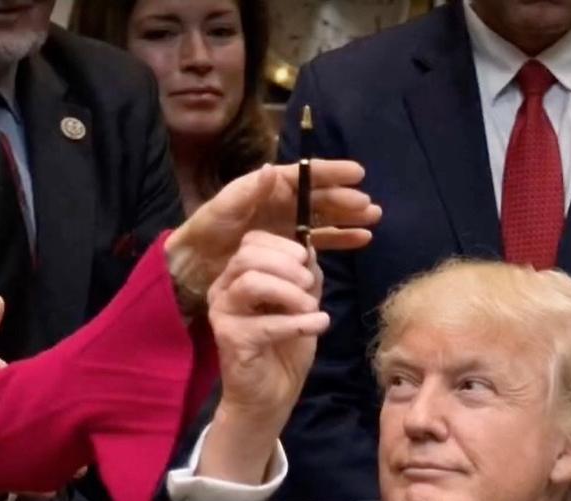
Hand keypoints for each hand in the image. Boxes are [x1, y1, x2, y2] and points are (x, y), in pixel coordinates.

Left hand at [164, 160, 378, 307]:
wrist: (198, 261)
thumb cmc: (209, 228)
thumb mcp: (226, 206)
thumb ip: (250, 190)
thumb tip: (273, 169)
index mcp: (272, 187)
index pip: (307, 175)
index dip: (332, 173)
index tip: (357, 173)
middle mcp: (285, 203)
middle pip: (322, 197)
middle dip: (346, 199)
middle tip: (368, 205)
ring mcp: (290, 226)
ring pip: (327, 218)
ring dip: (349, 218)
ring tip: (372, 220)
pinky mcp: (291, 249)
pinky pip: (321, 242)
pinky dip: (341, 240)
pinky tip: (361, 240)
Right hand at [199, 231, 328, 482]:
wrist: (271, 396)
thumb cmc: (284, 349)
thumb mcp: (302, 305)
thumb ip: (305, 278)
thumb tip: (310, 251)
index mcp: (237, 277)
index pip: (251, 241)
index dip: (283, 245)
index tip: (307, 261)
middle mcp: (223, 291)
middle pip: (248, 255)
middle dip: (286, 265)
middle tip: (310, 286)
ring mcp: (222, 315)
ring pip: (250, 282)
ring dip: (289, 291)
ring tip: (312, 307)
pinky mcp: (230, 340)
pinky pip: (265, 323)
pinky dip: (298, 322)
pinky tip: (319, 324)